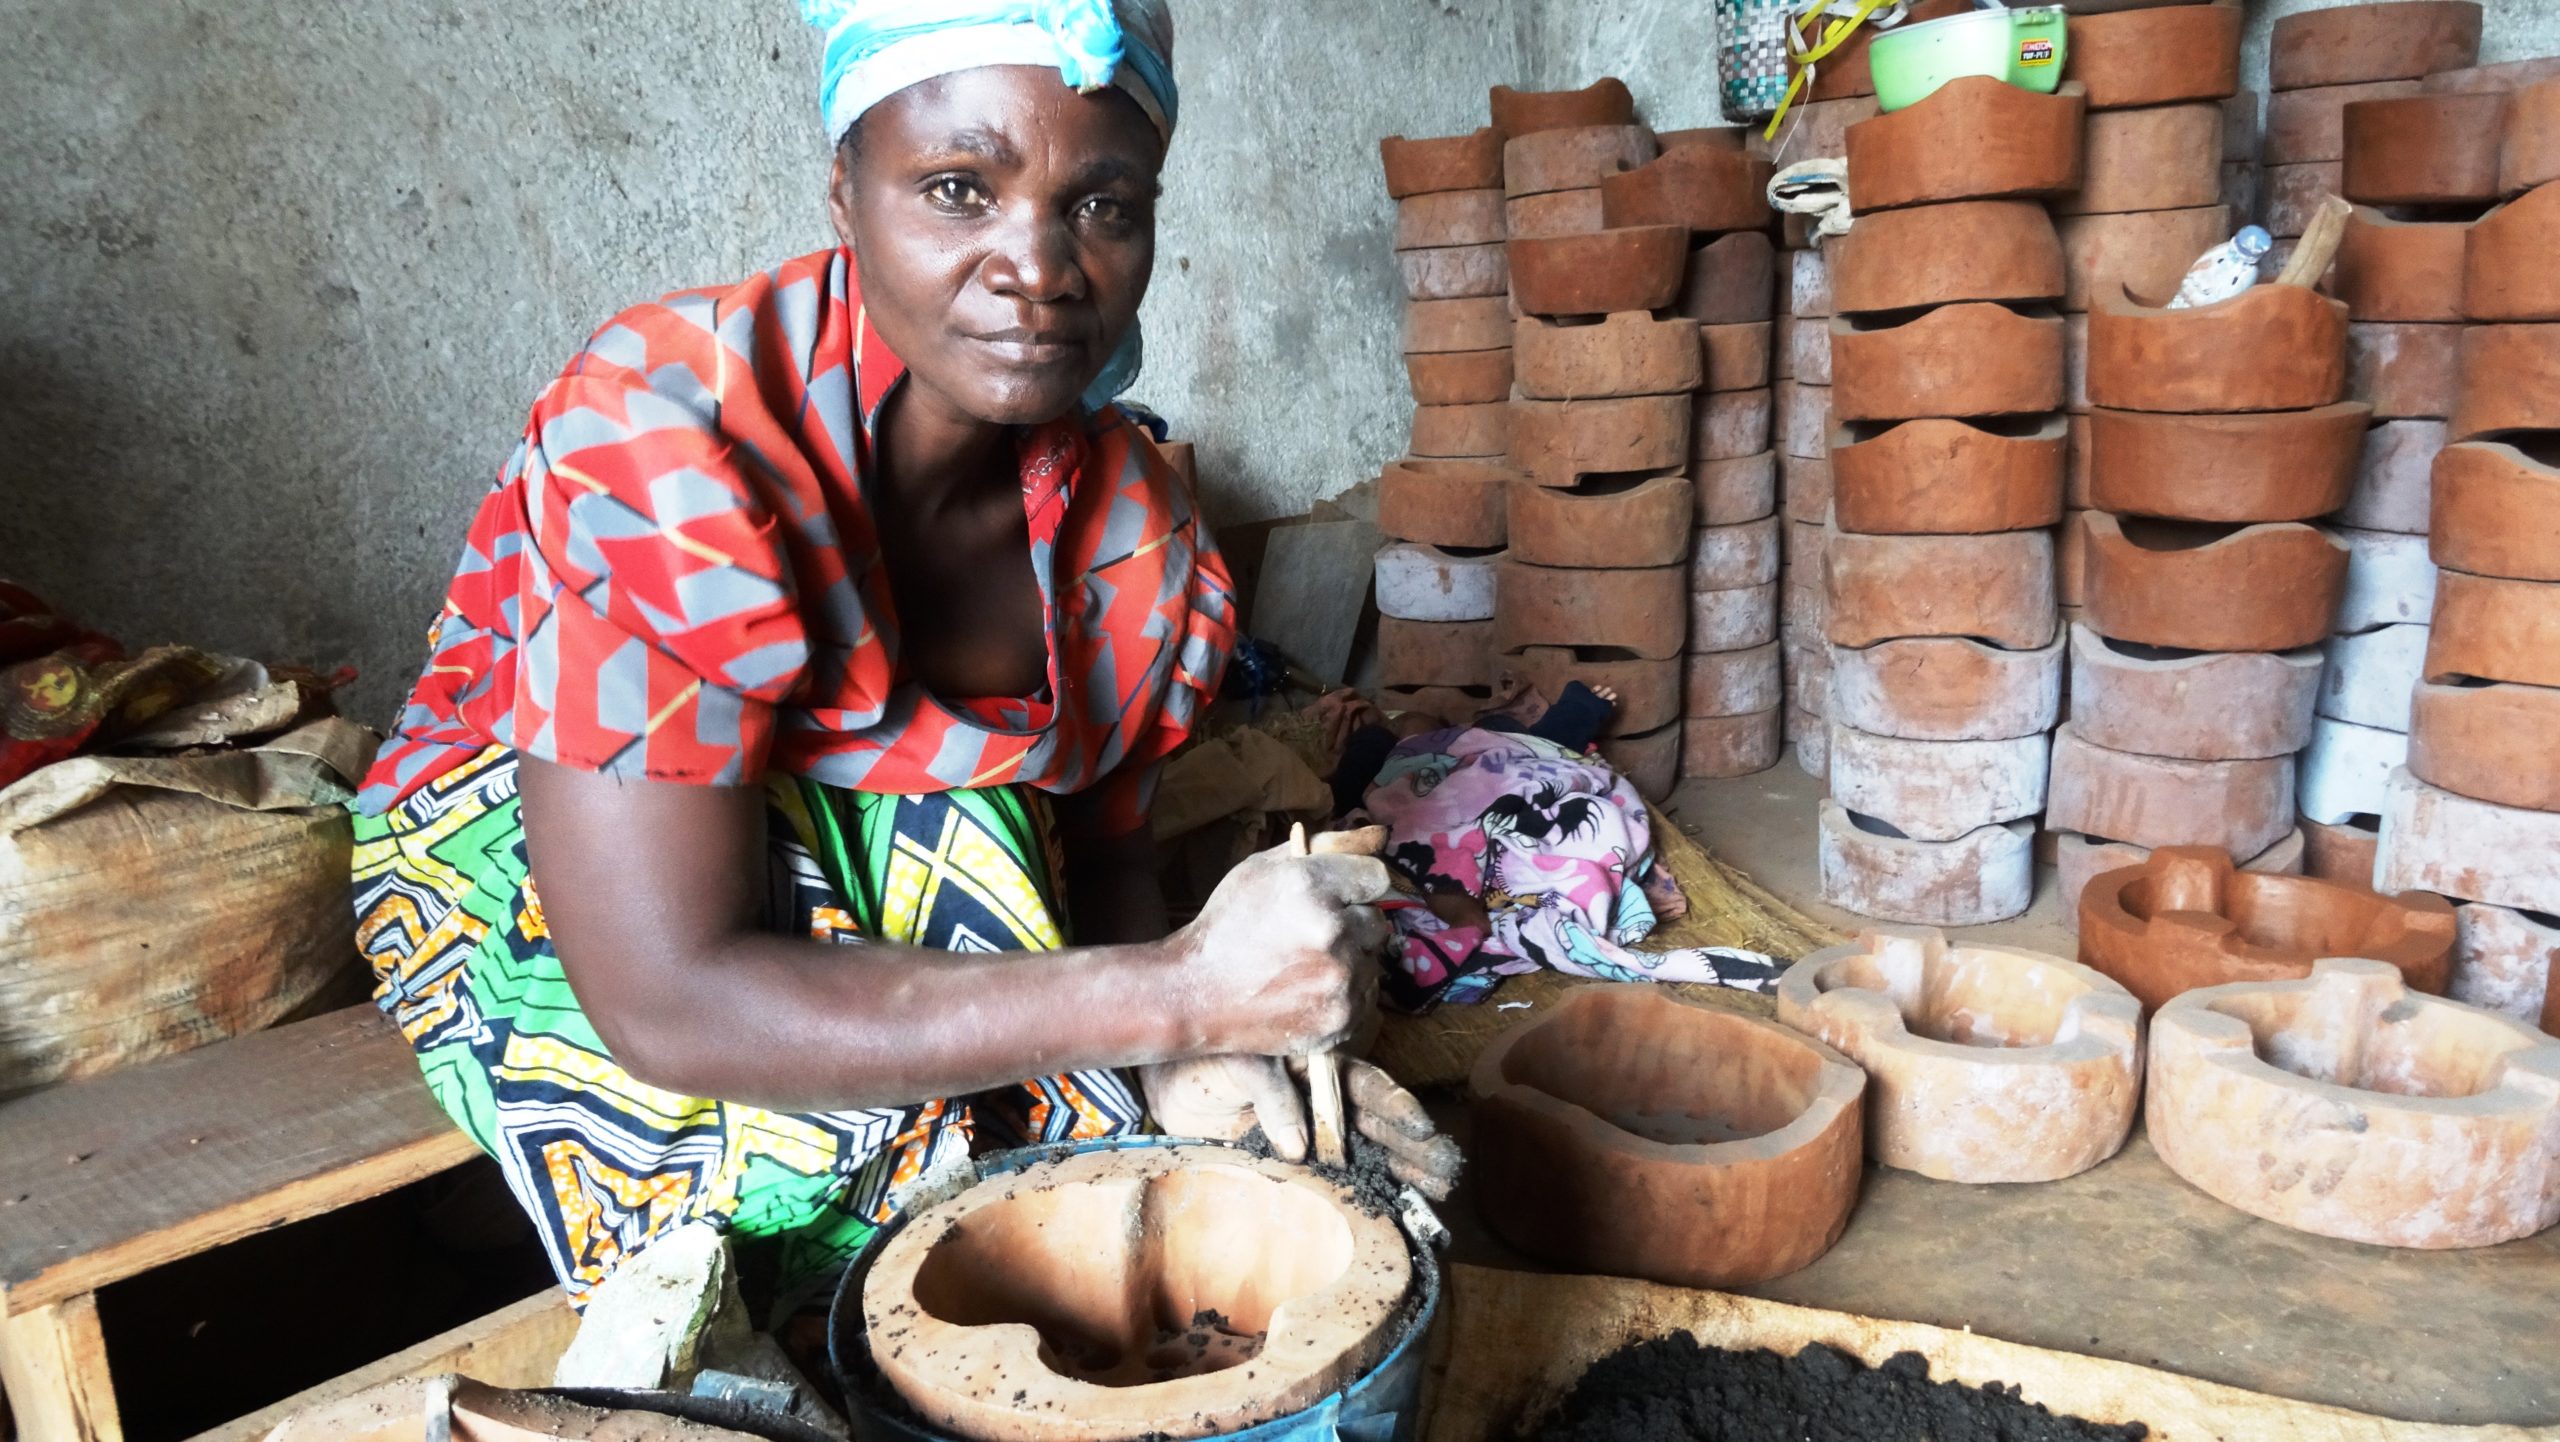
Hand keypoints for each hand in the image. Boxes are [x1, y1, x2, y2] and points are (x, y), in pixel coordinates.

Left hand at [1139, 1054, 1462, 1201]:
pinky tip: (1397, 1205)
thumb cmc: (1200, 1056)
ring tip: (1440, 1190)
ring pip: (1367, 1149)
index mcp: (1315, 1062)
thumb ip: (1272, 1095)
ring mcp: (1310, 1130)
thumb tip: (1299, 1149)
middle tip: (1448, 1170)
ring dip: (1403, 1169)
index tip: (1423, 1130)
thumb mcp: (1239, 1059)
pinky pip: (1337, 1175)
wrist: (1161, 1082)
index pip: (1364, 1086)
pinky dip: (1368, 1189)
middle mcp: (1320, 1097)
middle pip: (1376, 1122)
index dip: (1396, 1107)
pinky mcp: (1292, 1160)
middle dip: (1414, 1146)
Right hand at [1161, 826, 1393, 1059]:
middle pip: (1376, 922)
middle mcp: (1333, 931)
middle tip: (1314, 936)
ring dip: (1349, 961)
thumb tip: (1367, 837)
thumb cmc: (1225, 927)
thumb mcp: (1258, 871)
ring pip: (1371, 962)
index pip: (1375, 877)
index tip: (1341, 897)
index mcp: (1311, 886)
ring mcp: (1340, 980)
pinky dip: (1344, 995)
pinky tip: (1307, 992)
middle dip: (1352, 925)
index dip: (1356, 886)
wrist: (1194, 997)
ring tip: (1305, 968)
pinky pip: (1365, 997)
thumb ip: (1314, 849)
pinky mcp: (1341, 1019)